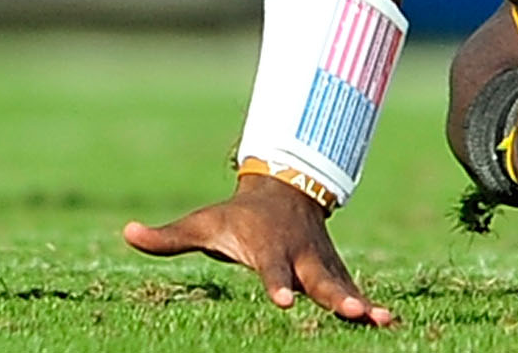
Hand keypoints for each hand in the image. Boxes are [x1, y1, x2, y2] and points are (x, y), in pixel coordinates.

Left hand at [123, 172, 393, 326]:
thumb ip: (167, 237)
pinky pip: (356, 292)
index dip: (276, 283)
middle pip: (317, 280)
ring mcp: (322, 267)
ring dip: (362, 304)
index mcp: (267, 249)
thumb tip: (125, 232)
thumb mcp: (201, 223)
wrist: (284, 193)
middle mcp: (300, 258)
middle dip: (333, 296)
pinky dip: (373, 307)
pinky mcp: (337, 276)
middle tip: (349, 311)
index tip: (283, 299)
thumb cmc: (236, 218)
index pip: (270, 269)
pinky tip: (392, 325)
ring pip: (344, 287)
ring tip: (382, 321)